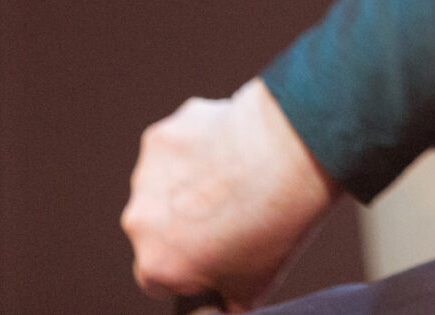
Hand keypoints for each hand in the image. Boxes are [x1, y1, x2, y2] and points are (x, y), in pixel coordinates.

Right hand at [124, 77, 338, 309]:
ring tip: (240, 175)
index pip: (159, 280)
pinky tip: (236, 145)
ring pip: (166, 184)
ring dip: (192, 180)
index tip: (218, 251)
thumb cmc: (278, 222)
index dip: (190, 267)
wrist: (294, 153)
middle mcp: (139, 223)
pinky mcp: (162, 137)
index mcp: (156, 267)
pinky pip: (178, 146)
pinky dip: (201, 145)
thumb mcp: (256, 286)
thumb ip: (227, 304)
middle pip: (158, 228)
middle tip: (236, 207)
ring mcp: (147, 177)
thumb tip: (220, 308)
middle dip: (187, 221)